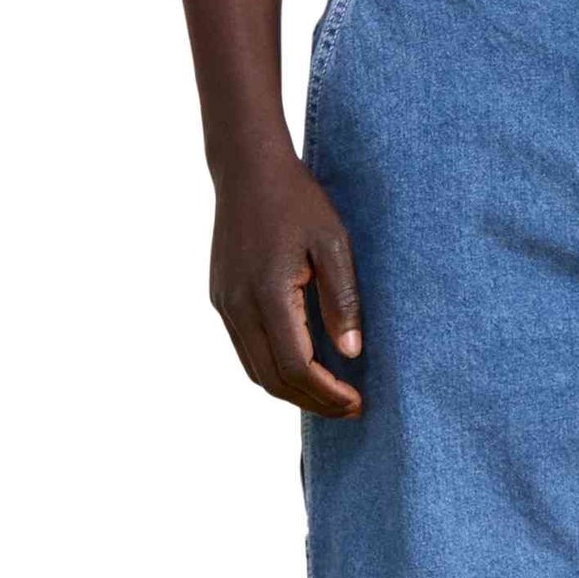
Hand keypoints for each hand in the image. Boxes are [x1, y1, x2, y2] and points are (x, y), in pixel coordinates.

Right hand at [209, 151, 363, 417]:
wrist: (247, 168)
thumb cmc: (297, 201)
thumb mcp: (333, 244)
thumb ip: (343, 300)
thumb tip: (352, 353)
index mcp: (268, 294)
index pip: (296, 366)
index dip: (327, 393)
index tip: (357, 402)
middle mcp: (238, 306)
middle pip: (273, 379)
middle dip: (313, 401)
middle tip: (349, 409)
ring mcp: (225, 304)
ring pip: (256, 371)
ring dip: (293, 392)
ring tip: (330, 397)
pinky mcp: (221, 299)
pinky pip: (246, 351)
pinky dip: (274, 371)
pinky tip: (303, 371)